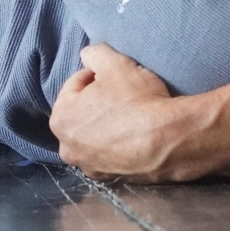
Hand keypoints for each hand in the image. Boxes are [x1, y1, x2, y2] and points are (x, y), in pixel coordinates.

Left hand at [49, 45, 229, 182]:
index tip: (114, 75)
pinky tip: (135, 134)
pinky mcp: (110, 177)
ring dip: (106, 123)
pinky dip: (118, 144)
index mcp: (61, 118)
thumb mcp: (114, 63)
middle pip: (82, 113)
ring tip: (130, 113)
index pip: (74, 85)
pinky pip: (110, 153)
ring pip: (94, 135)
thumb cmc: (137, 100)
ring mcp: (89, 166)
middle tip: (122, 92)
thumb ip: (94, 53)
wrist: (168, 141)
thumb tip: (88, 55)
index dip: (95, 75)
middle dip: (97, 101)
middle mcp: (68, 147)